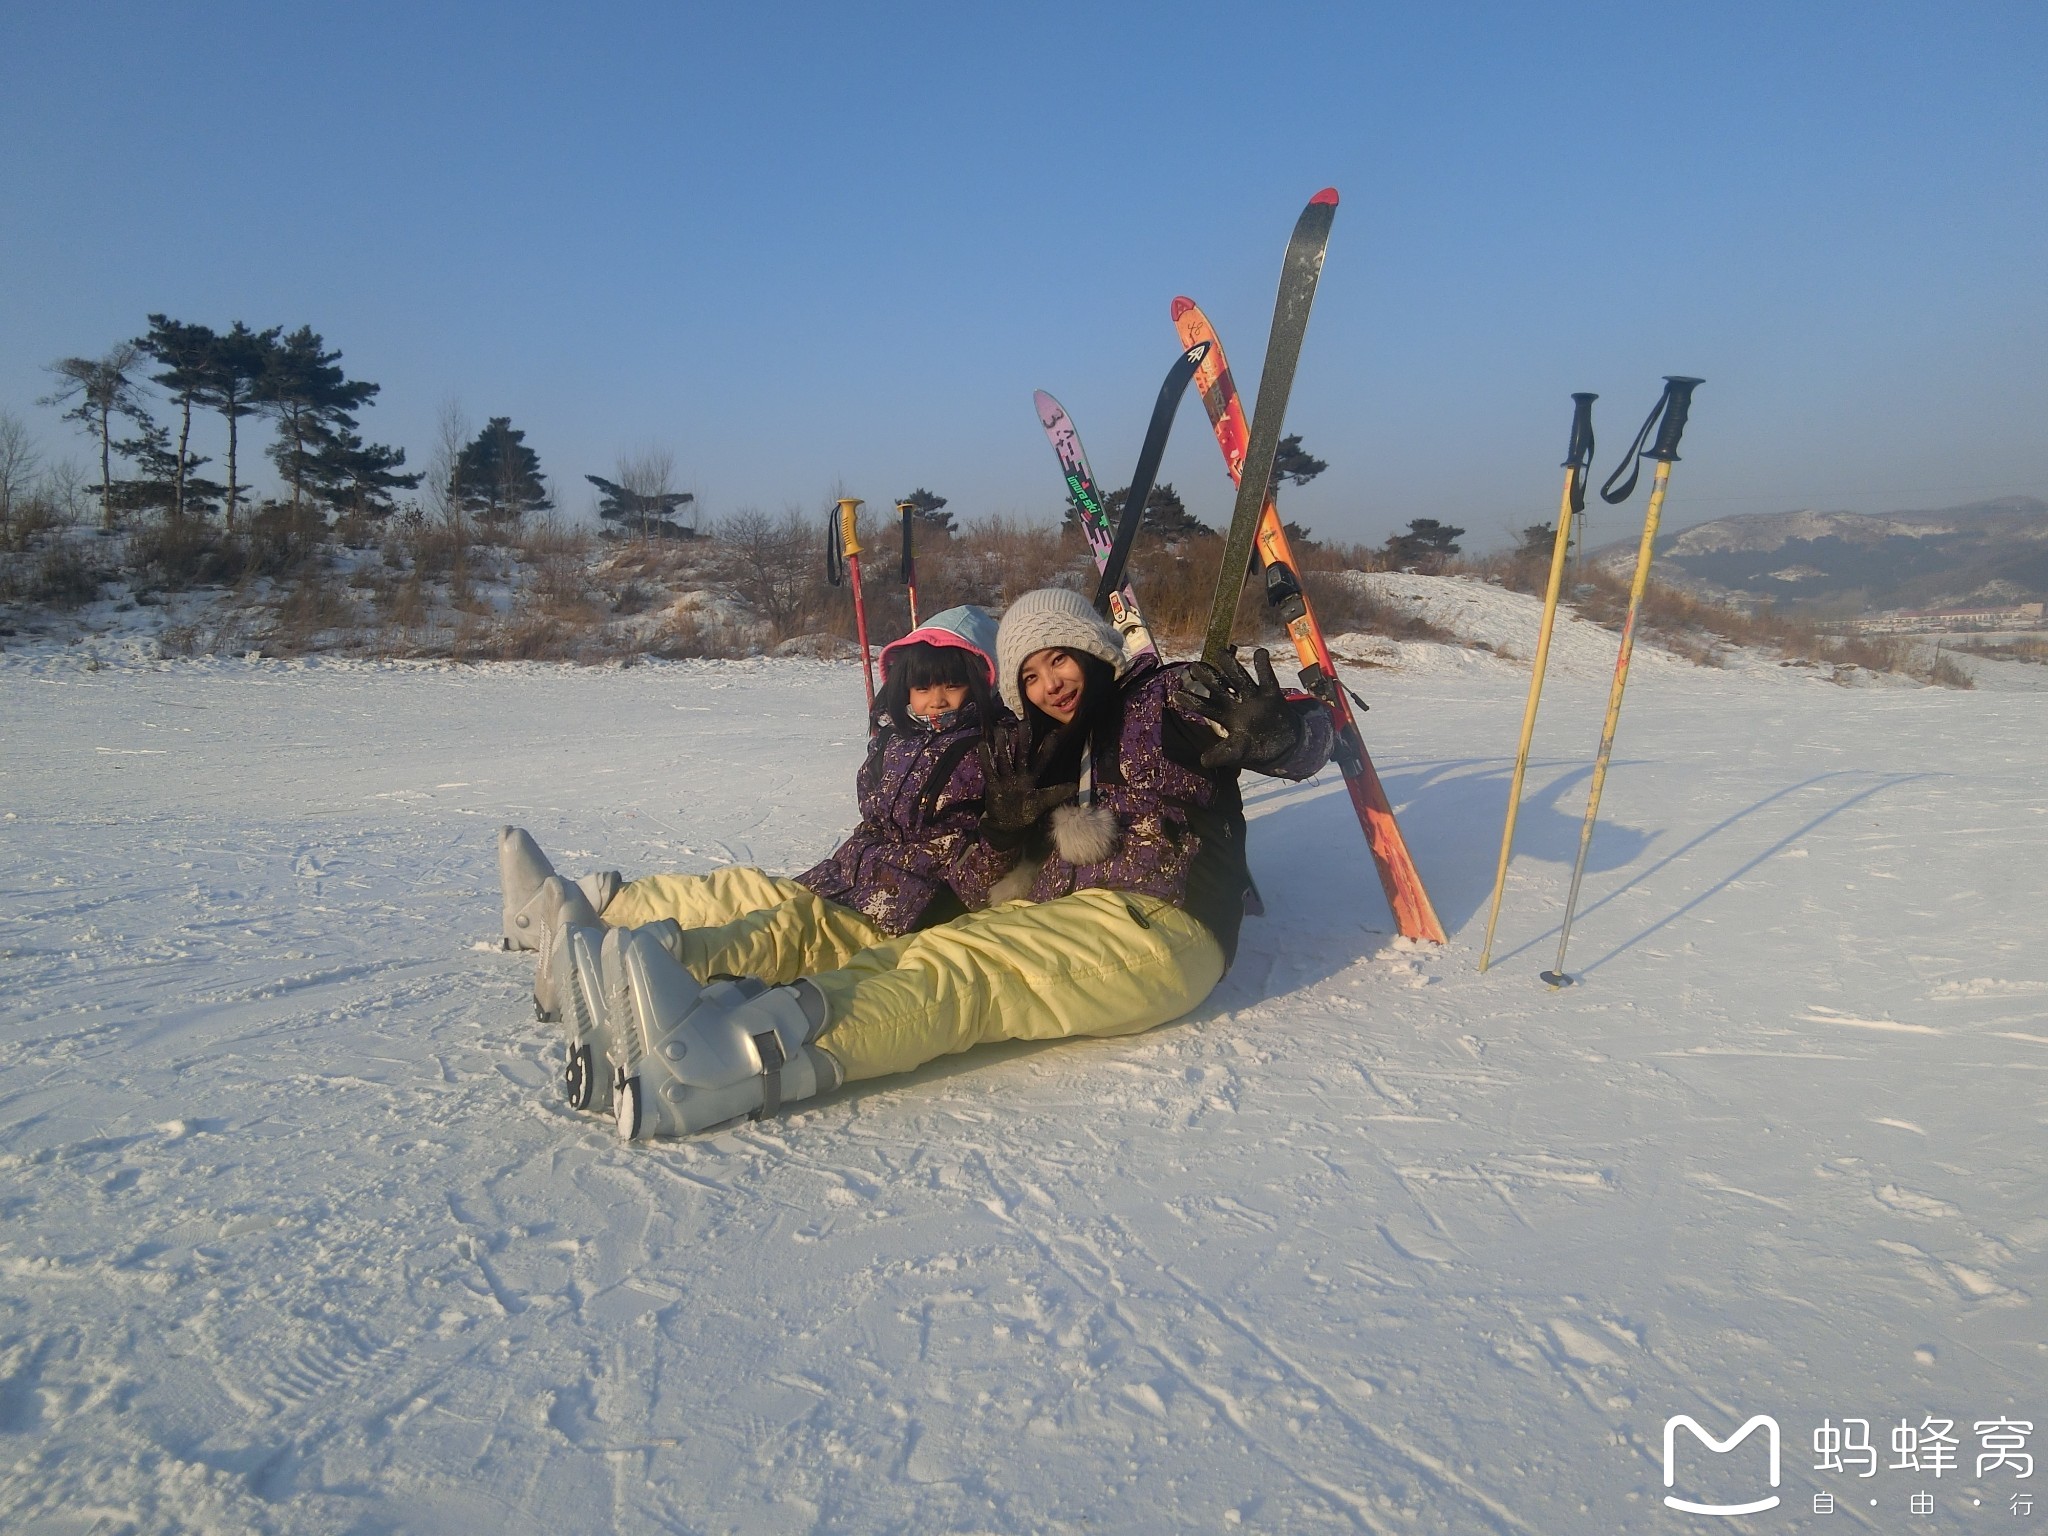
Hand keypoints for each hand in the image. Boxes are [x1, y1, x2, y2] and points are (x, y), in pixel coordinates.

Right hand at [978, 723, 1078, 837]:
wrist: (1008, 826)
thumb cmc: (1027, 813)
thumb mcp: (1043, 802)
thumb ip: (1058, 792)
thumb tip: (1075, 786)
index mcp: (1032, 777)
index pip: (1041, 760)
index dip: (1047, 749)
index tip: (1053, 734)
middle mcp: (1019, 774)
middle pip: (1021, 754)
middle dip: (1023, 740)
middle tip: (1024, 724)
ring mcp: (1006, 777)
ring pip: (1004, 758)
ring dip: (1002, 745)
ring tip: (1001, 730)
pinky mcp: (993, 784)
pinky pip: (989, 769)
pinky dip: (986, 757)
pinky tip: (984, 744)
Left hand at [1171, 647, 1302, 769]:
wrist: (1285, 749)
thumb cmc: (1258, 750)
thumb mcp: (1237, 754)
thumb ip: (1220, 755)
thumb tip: (1203, 761)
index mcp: (1226, 717)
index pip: (1205, 707)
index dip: (1192, 700)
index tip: (1177, 693)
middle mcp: (1237, 703)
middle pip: (1219, 686)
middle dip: (1207, 677)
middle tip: (1194, 666)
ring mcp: (1254, 696)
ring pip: (1239, 677)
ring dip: (1230, 665)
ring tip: (1220, 652)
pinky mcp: (1271, 694)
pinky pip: (1267, 677)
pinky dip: (1264, 665)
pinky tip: (1259, 653)